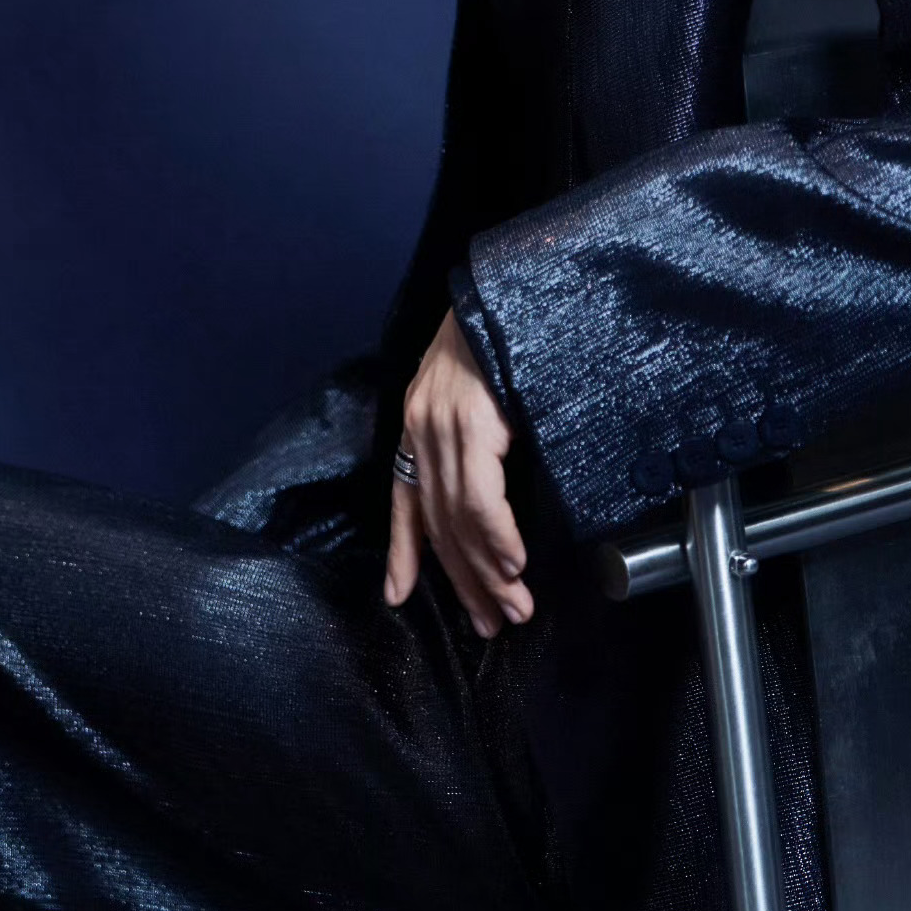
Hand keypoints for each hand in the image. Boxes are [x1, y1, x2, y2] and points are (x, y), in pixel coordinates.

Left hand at [384, 310, 532, 636]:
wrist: (509, 286)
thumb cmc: (503, 338)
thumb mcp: (479, 394)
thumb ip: (477, 441)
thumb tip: (494, 491)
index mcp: (418, 423)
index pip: (406, 502)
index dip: (402, 555)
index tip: (399, 597)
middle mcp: (421, 428)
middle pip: (437, 524)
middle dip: (464, 581)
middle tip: (490, 623)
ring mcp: (442, 425)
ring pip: (459, 519)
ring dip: (488, 573)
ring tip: (512, 609)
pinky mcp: (470, 422)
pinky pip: (479, 496)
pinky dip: (496, 538)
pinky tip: (511, 566)